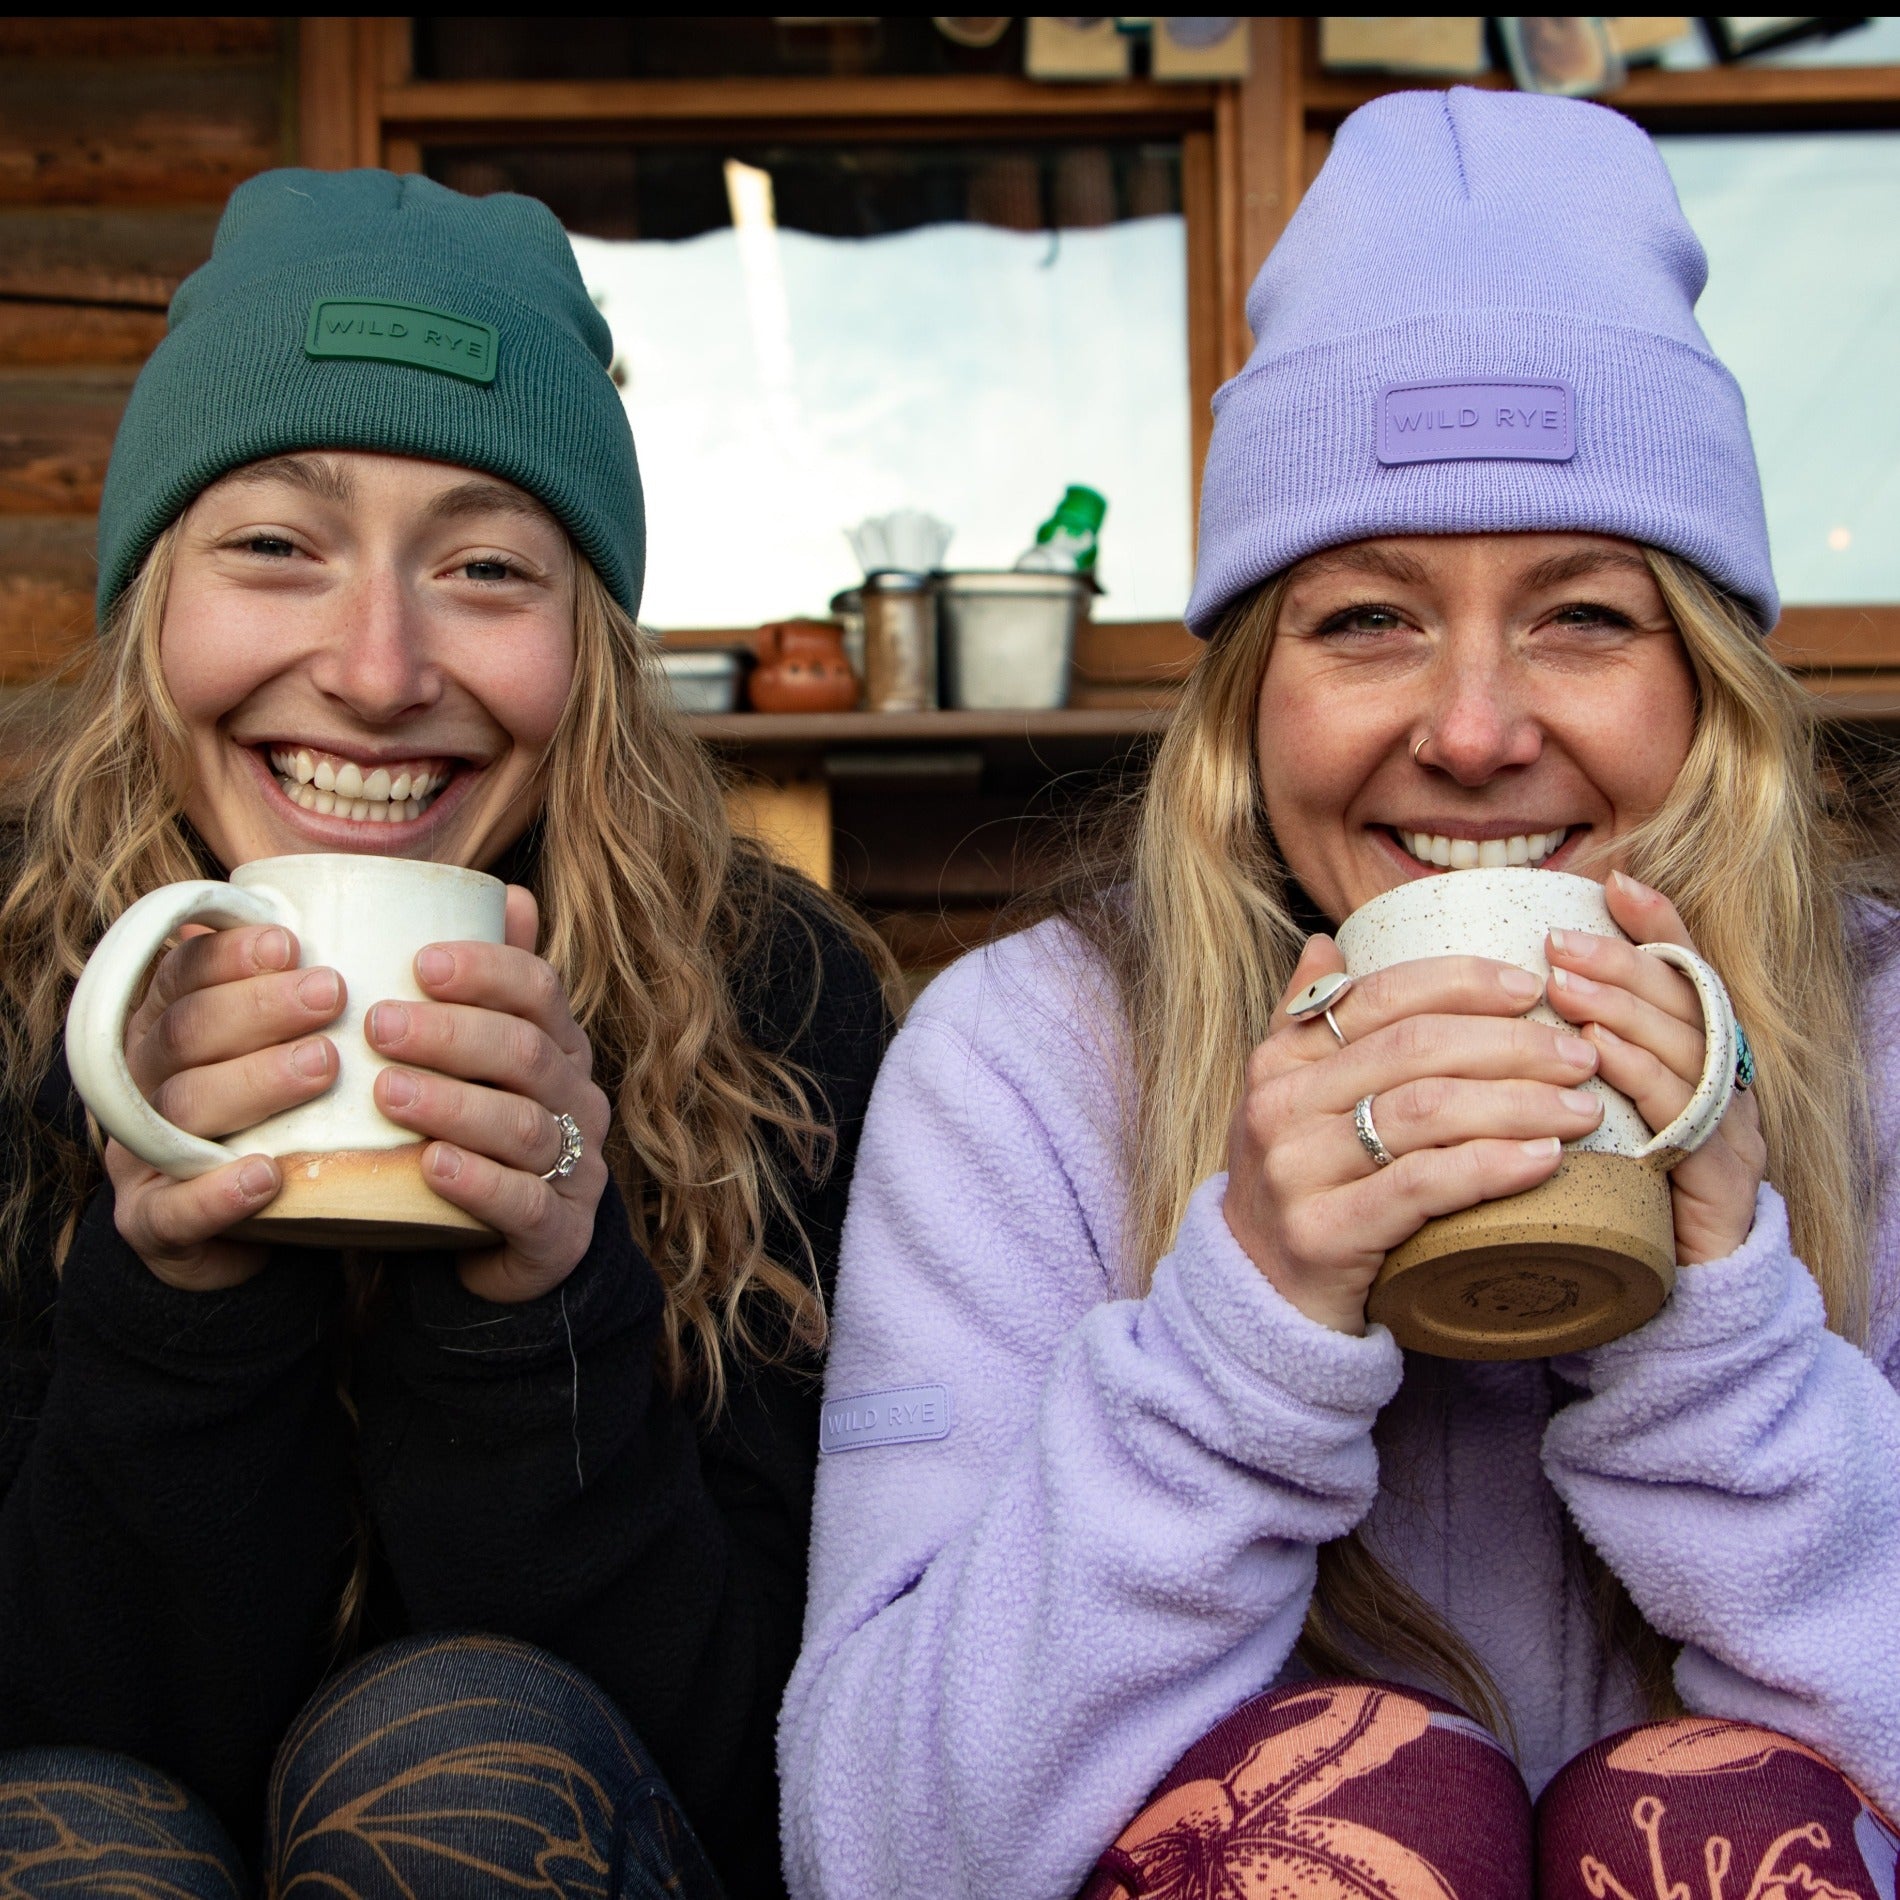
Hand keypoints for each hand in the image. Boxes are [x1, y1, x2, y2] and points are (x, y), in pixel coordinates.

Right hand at [110, 922, 345, 1290]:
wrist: (263, 1223)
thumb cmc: (292, 1111)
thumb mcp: (305, 1040)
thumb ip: (333, 985)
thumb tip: (432, 912)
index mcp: (169, 1023)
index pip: (184, 973)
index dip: (231, 954)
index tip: (292, 940)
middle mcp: (145, 1077)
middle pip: (186, 1030)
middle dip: (258, 1007)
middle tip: (332, 993)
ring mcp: (141, 1150)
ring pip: (184, 1106)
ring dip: (255, 1081)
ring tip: (325, 1064)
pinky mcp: (151, 1220)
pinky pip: (172, 1207)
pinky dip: (216, 1193)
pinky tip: (265, 1175)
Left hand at [366, 886, 610, 1303]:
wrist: (501, 1248)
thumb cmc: (475, 1134)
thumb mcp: (481, 1059)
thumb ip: (489, 986)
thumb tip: (511, 893)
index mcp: (560, 1047)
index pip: (540, 991)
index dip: (485, 970)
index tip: (417, 962)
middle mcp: (577, 1100)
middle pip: (527, 1052)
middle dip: (452, 1033)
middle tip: (377, 1025)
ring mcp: (576, 1167)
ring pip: (524, 1126)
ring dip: (453, 1103)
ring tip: (386, 1091)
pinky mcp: (559, 1232)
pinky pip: (525, 1203)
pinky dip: (478, 1182)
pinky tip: (429, 1165)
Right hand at [1223, 935, 1604, 1334]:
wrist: (1255, 1298)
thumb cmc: (1299, 1190)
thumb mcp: (1288, 1101)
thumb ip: (1305, 1022)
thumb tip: (1331, 944)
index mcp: (1279, 1060)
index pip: (1379, 997)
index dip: (1460, 983)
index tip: (1531, 987)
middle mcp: (1279, 1103)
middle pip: (1414, 1049)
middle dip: (1509, 1043)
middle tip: (1580, 1055)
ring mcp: (1295, 1168)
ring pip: (1425, 1111)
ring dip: (1517, 1102)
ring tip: (1581, 1108)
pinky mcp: (1323, 1232)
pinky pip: (1422, 1185)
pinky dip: (1491, 1166)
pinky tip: (1544, 1160)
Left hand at [1545, 870, 1764, 1264]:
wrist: (1651, 1299)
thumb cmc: (1595, 1194)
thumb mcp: (1570, 1111)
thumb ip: (1542, 1051)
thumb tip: (1478, 985)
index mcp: (1687, 1053)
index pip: (1680, 972)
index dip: (1655, 925)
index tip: (1612, 883)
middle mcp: (1717, 1079)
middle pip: (1683, 999)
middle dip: (1622, 963)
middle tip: (1559, 942)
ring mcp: (1726, 1125)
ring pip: (1686, 1047)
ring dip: (1625, 1010)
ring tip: (1565, 985)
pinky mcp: (1719, 1177)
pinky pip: (1685, 1114)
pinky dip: (1641, 1077)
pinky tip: (1598, 1056)